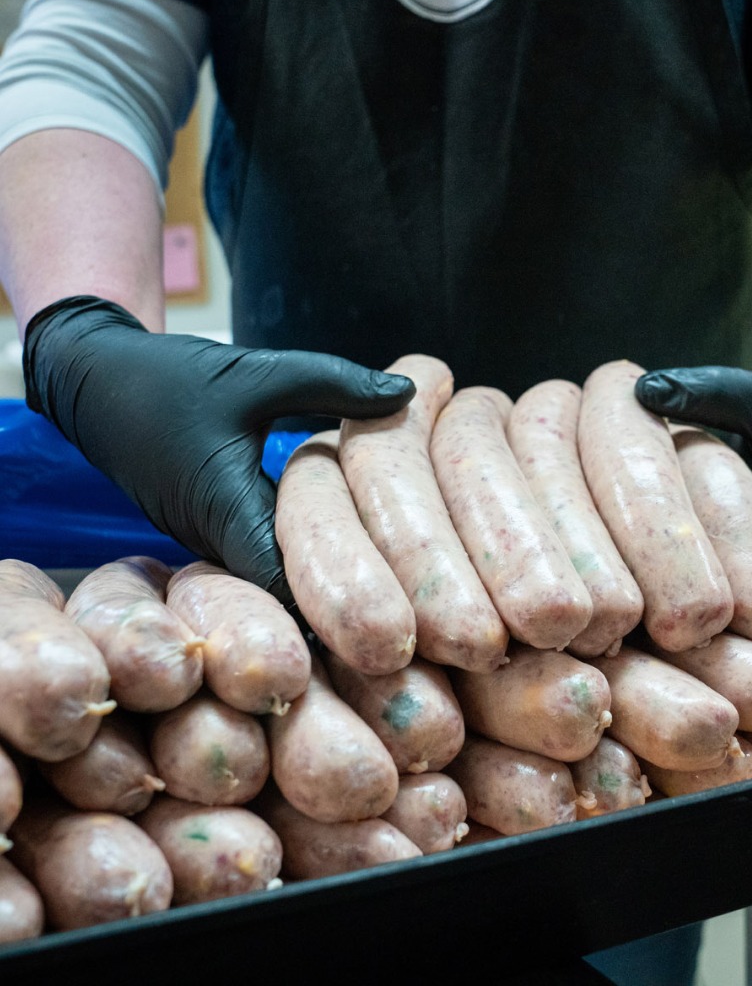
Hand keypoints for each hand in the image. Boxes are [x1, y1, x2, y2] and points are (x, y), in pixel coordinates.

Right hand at [23, 296, 414, 603]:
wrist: (96, 384)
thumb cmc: (171, 378)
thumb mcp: (257, 372)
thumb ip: (333, 382)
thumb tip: (409, 394)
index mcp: (227, 512)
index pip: (291, 586)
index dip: (345, 604)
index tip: (406, 609)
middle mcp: (219, 544)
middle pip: (292, 600)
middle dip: (349, 605)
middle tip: (417, 616)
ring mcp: (217, 545)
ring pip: (282, 585)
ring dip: (332, 584)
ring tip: (404, 593)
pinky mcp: (220, 534)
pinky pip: (270, 562)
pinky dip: (311, 559)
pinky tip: (365, 552)